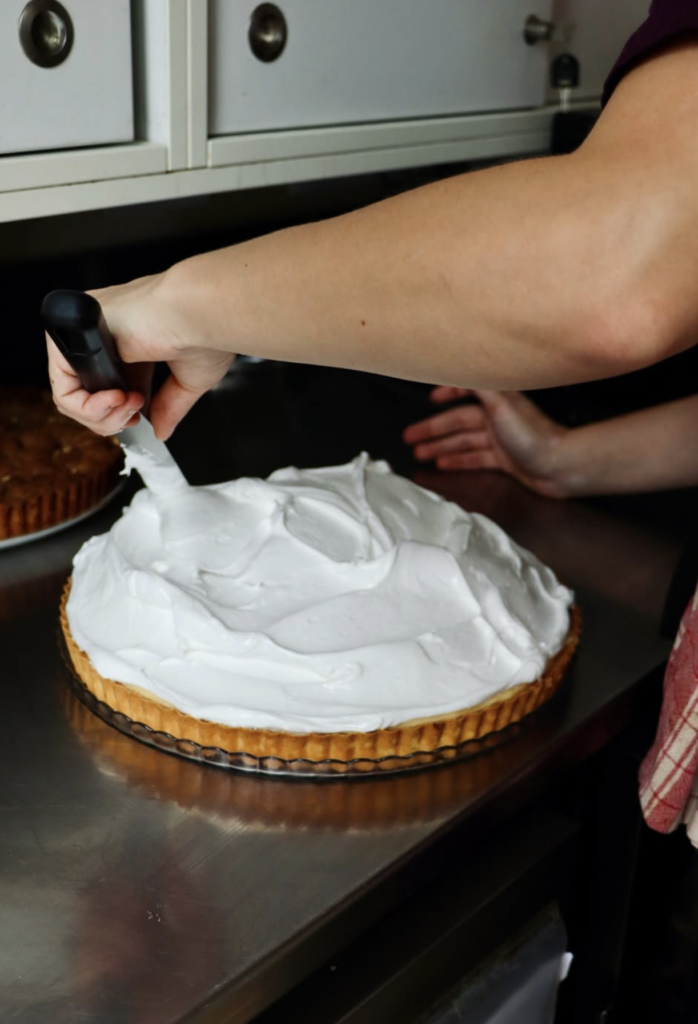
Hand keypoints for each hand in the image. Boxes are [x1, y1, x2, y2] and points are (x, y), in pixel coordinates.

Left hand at [47, 272, 234, 439]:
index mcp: (133, 344)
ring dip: (101, 417)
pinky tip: (114, 400)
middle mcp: (108, 337)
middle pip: (87, 396)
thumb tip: (161, 431)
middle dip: (110, 421)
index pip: (110, 388)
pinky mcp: (76, 332)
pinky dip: (87, 406)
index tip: (138, 417)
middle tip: (133, 417)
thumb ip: (169, 407)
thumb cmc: (204, 330)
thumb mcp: (188, 381)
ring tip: (127, 407)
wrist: (196, 311)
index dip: (119, 413)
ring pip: (71, 395)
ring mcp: (91, 333)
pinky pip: (64, 385)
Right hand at [403, 386, 569, 497]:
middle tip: (410, 437)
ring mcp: (501, 439)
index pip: (466, 392)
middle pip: (458, 422)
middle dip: (433, 429)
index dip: (448, 393)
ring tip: (420, 453)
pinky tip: (444, 464)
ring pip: (463, 442)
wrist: (560, 466)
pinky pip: (475, 458)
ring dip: (440, 447)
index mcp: (497, 401)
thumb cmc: (535, 436)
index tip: (430, 399)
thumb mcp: (501, 404)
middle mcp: (498, 418)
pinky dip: (458, 461)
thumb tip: (462, 365)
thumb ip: (479, 384)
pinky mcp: (505, 459)